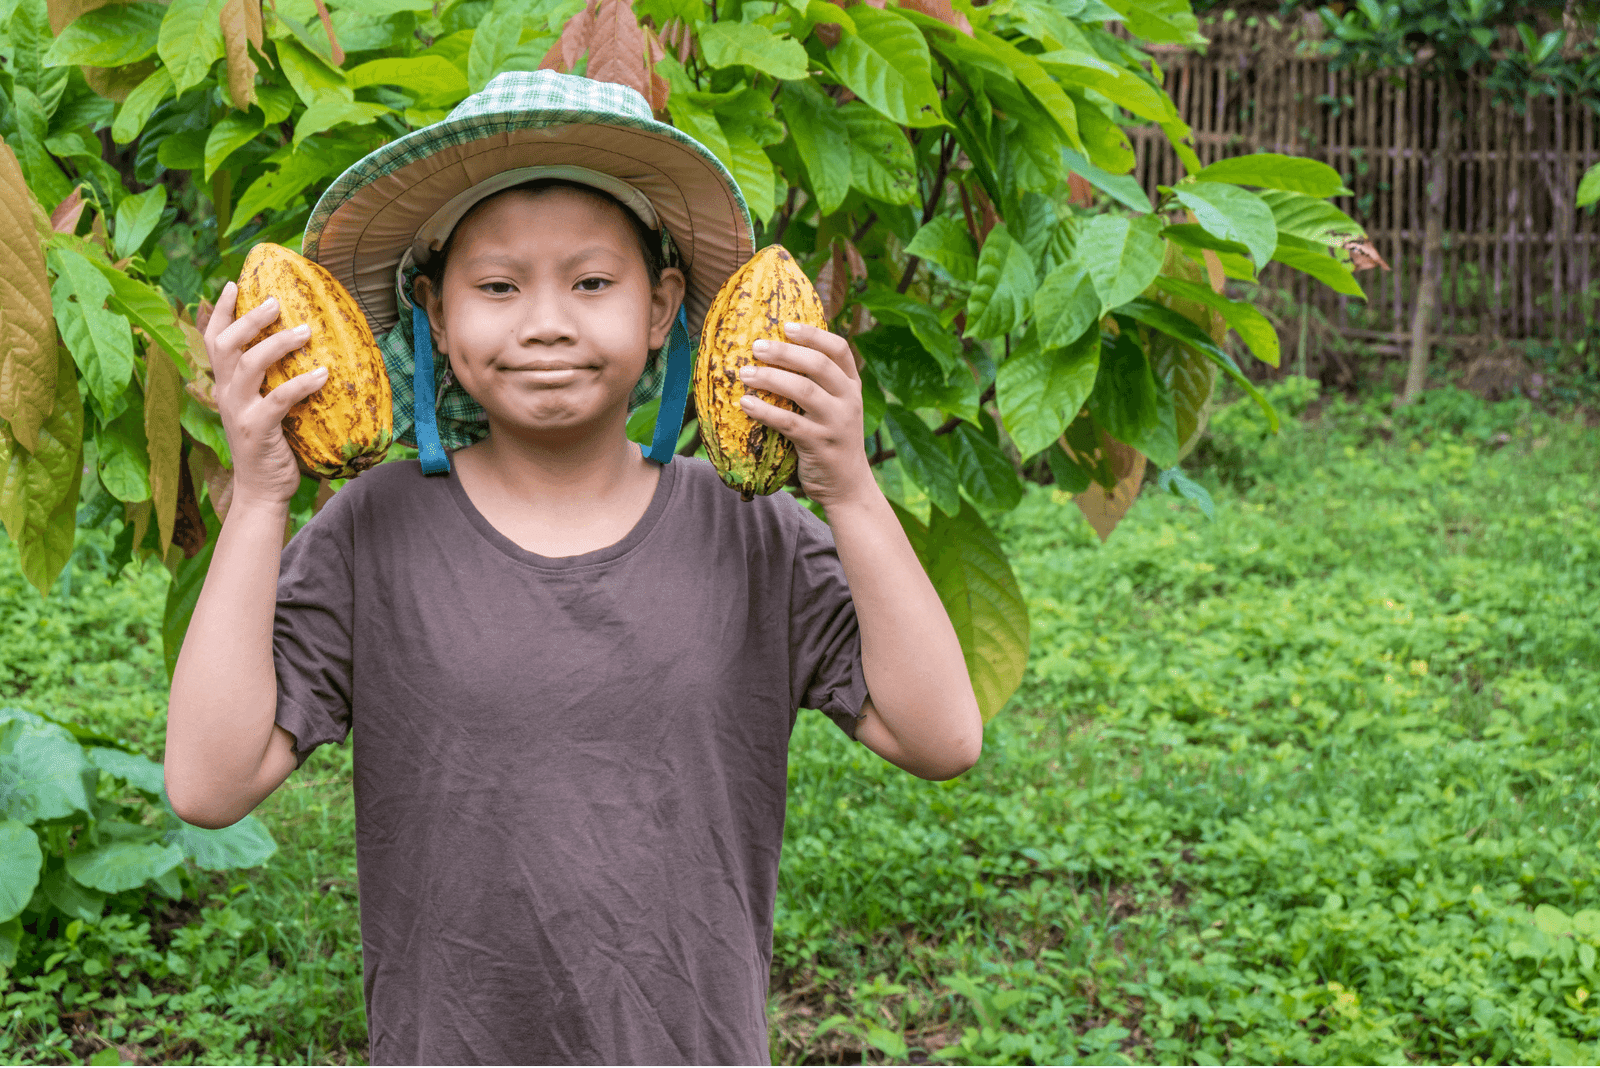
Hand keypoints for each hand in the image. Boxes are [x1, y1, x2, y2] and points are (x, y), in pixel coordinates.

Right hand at [206, 280, 327, 507]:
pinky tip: (323, 374)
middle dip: (249, 318)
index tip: (232, 284)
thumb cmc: (271, 446)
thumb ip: (270, 381)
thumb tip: (302, 348)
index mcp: (224, 386)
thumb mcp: (263, 408)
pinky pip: (278, 399)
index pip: (212, 340)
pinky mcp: (256, 430)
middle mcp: (225, 394)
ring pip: (249, 365)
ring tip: (306, 330)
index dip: (219, 311)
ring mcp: (238, 412)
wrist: (263, 491)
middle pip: (226, 344)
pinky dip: (301, 384)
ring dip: (278, 343)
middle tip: (276, 300)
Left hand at [738, 322, 875, 509]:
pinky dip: (764, 411)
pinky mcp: (820, 444)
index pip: (839, 349)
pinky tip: (745, 404)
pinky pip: (788, 422)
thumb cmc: (831, 439)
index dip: (813, 334)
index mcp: (852, 385)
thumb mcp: (836, 407)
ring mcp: (836, 422)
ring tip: (744, 374)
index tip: (786, 325)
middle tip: (755, 347)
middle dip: (784, 352)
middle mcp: (849, 400)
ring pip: (802, 390)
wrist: (847, 485)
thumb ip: (819, 383)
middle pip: (818, 365)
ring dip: (770, 378)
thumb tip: (778, 352)